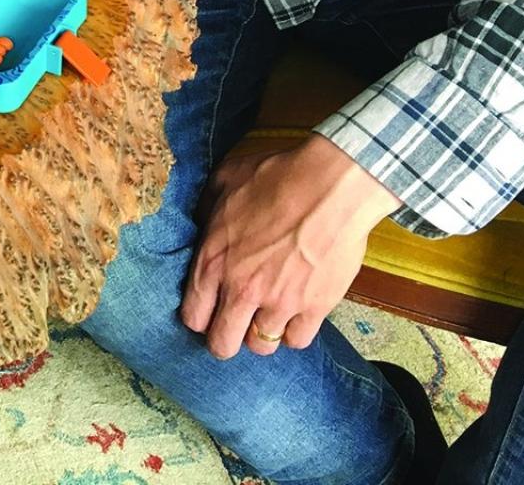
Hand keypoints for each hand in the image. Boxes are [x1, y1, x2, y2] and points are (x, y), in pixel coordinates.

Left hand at [180, 135, 399, 358]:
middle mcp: (241, 289)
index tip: (208, 311)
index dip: (199, 317)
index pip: (193, 316)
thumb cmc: (277, 176)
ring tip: (266, 317)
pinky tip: (294, 314)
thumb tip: (202, 220)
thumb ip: (207, 207)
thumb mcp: (225, 179)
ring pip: (261, 346)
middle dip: (224, 339)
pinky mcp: (314, 307)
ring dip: (261, 334)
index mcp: (213, 261)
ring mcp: (279, 302)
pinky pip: (297, 340)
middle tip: (233, 326)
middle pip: (222, 344)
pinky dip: (294, 332)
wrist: (330, 184)